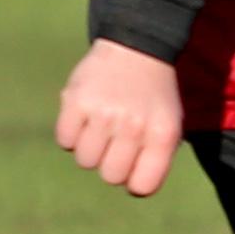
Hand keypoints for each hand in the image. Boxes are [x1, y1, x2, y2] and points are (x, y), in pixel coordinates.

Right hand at [54, 39, 186, 196]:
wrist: (136, 46)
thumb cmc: (153, 94)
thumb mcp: (170, 123)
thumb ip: (156, 157)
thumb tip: (133, 187)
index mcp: (163, 134)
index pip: (143, 186)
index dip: (135, 183)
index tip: (132, 170)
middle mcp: (134, 126)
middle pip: (110, 176)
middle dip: (111, 165)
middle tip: (115, 144)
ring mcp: (103, 114)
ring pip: (85, 161)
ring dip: (90, 149)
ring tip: (101, 126)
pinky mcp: (75, 101)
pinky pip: (64, 141)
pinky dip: (71, 135)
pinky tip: (84, 118)